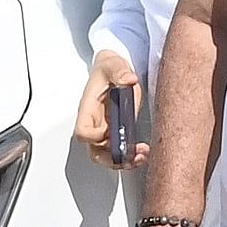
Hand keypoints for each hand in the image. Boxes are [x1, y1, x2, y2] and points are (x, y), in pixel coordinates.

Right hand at [74, 49, 143, 169]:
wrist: (116, 71)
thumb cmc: (109, 69)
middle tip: (130, 155)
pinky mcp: (119, 133)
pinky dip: (131, 156)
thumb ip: (119, 71)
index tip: (111, 132)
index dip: (95, 137)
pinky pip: (121, 151)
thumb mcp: (113, 65)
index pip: (83, 131)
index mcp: (88, 109)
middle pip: (95, 151)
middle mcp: (95, 124)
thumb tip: (128, 78)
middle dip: (112, 157)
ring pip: (108, 156)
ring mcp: (107, 131)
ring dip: (123, 161)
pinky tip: (143, 152)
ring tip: (140, 156)